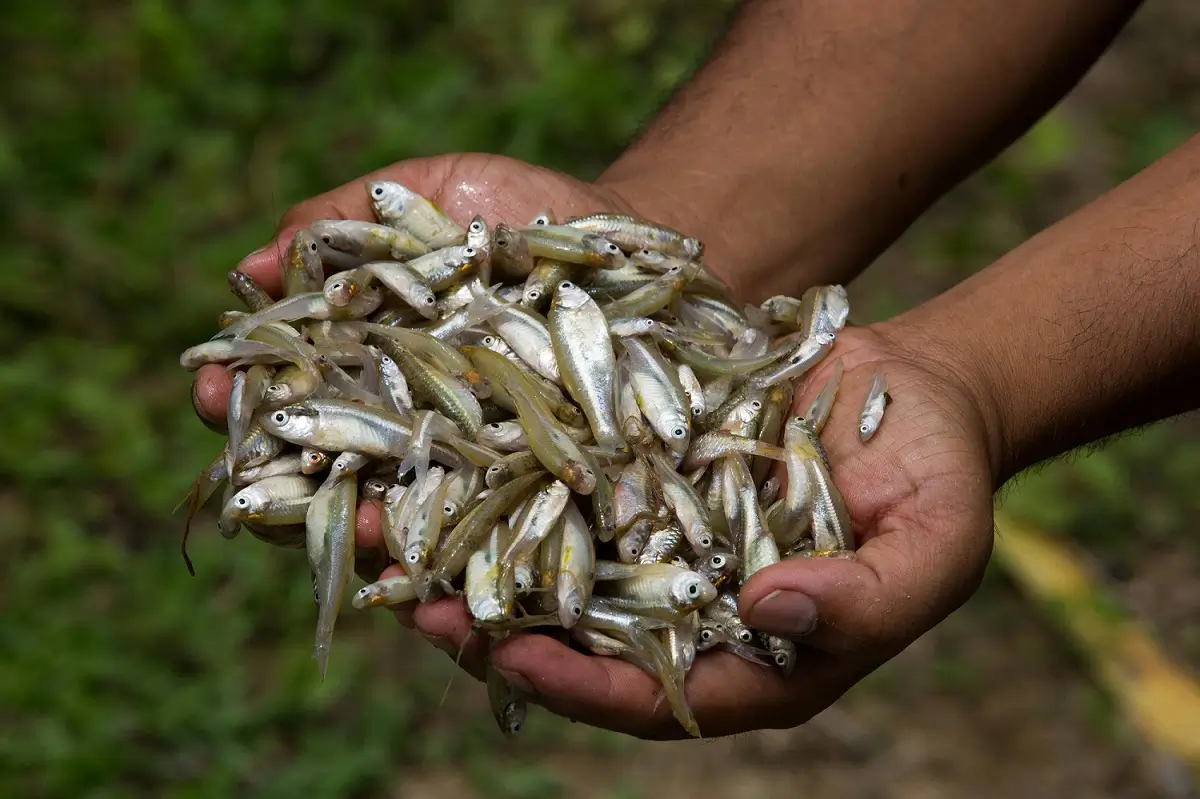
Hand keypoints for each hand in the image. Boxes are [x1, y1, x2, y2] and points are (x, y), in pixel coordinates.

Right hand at [191, 153, 662, 618]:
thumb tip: (253, 266)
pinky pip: (488, 545)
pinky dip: (462, 572)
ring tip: (361, 535)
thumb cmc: (514, 209)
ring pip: (397, 525)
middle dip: (285, 486)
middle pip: (323, 475)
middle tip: (255, 487)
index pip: (281, 393)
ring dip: (368, 540)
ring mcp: (464, 467)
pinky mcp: (530, 495)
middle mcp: (400, 426)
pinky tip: (448, 595)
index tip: (208, 390)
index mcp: (362, 363)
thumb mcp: (427, 193)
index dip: (239, 398)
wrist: (621, 244)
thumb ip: (343, 223)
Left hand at [419, 323, 996, 738]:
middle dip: (494, 627)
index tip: (510, 656)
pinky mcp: (647, 472)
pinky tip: (450, 453)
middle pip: (581, 638)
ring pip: (559, 562)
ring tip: (397, 532)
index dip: (580, 685)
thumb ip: (865, 601)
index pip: (654, 695)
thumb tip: (767, 610)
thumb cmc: (939, 478)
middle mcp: (694, 607)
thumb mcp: (933, 548)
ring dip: (479, 551)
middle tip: (409, 604)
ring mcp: (665, 538)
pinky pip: (571, 484)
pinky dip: (512, 476)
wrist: (919, 388)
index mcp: (759, 655)